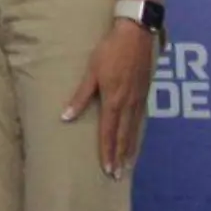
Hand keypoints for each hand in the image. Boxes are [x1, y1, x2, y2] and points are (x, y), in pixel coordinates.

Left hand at [62, 20, 157, 177]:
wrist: (135, 35)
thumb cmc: (109, 52)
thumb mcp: (91, 73)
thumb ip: (80, 96)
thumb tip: (65, 117)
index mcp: (113, 100)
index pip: (108, 132)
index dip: (107, 151)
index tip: (107, 169)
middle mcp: (128, 104)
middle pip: (123, 136)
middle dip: (120, 156)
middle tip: (117, 175)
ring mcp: (139, 99)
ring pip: (134, 129)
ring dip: (130, 148)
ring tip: (128, 164)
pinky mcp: (144, 93)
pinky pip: (141, 119)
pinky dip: (137, 133)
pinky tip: (135, 139)